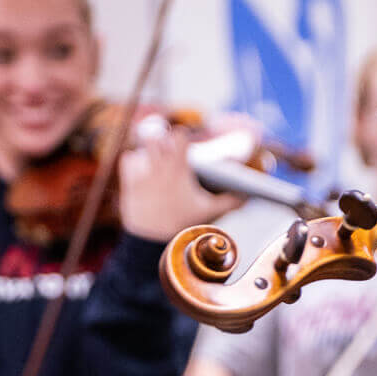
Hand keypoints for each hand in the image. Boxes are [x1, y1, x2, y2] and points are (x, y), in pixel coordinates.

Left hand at [117, 127, 245, 242]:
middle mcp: (158, 167)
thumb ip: (230, 202)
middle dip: (161, 139)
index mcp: (179, 168)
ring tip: (156, 161)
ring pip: (141, 147)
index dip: (182, 136)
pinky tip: (143, 170)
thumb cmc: (182, 223)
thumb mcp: (208, 212)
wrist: (151, 240)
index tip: (185, 143)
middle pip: (155, 135)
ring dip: (148, 151)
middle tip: (167, 149)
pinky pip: (128, 158)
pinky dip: (135, 161)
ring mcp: (141, 173)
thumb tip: (247, 197)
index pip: (179, 135)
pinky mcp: (129, 180)